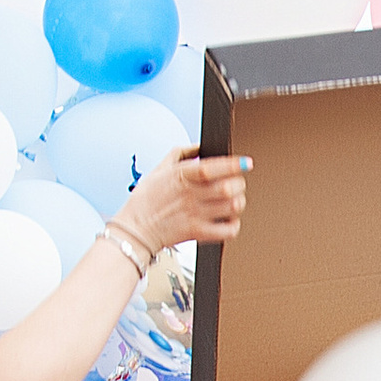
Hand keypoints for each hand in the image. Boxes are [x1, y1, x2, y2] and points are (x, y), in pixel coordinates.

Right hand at [118, 151, 247, 256]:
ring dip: (238, 202)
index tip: (245, 162)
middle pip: (229, 187)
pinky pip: (227, 230)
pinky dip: (234, 224)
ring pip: (232, 207)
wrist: (135, 231)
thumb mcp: (160, 169)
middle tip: (237, 183)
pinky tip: (229, 219)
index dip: (234, 164)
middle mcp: (190, 195)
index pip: (213, 167)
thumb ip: (181, 153)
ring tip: (234, 201)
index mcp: (181, 176)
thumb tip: (199, 146)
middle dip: (239, 184)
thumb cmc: (145, 201)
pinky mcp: (198, 233)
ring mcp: (195, 215)